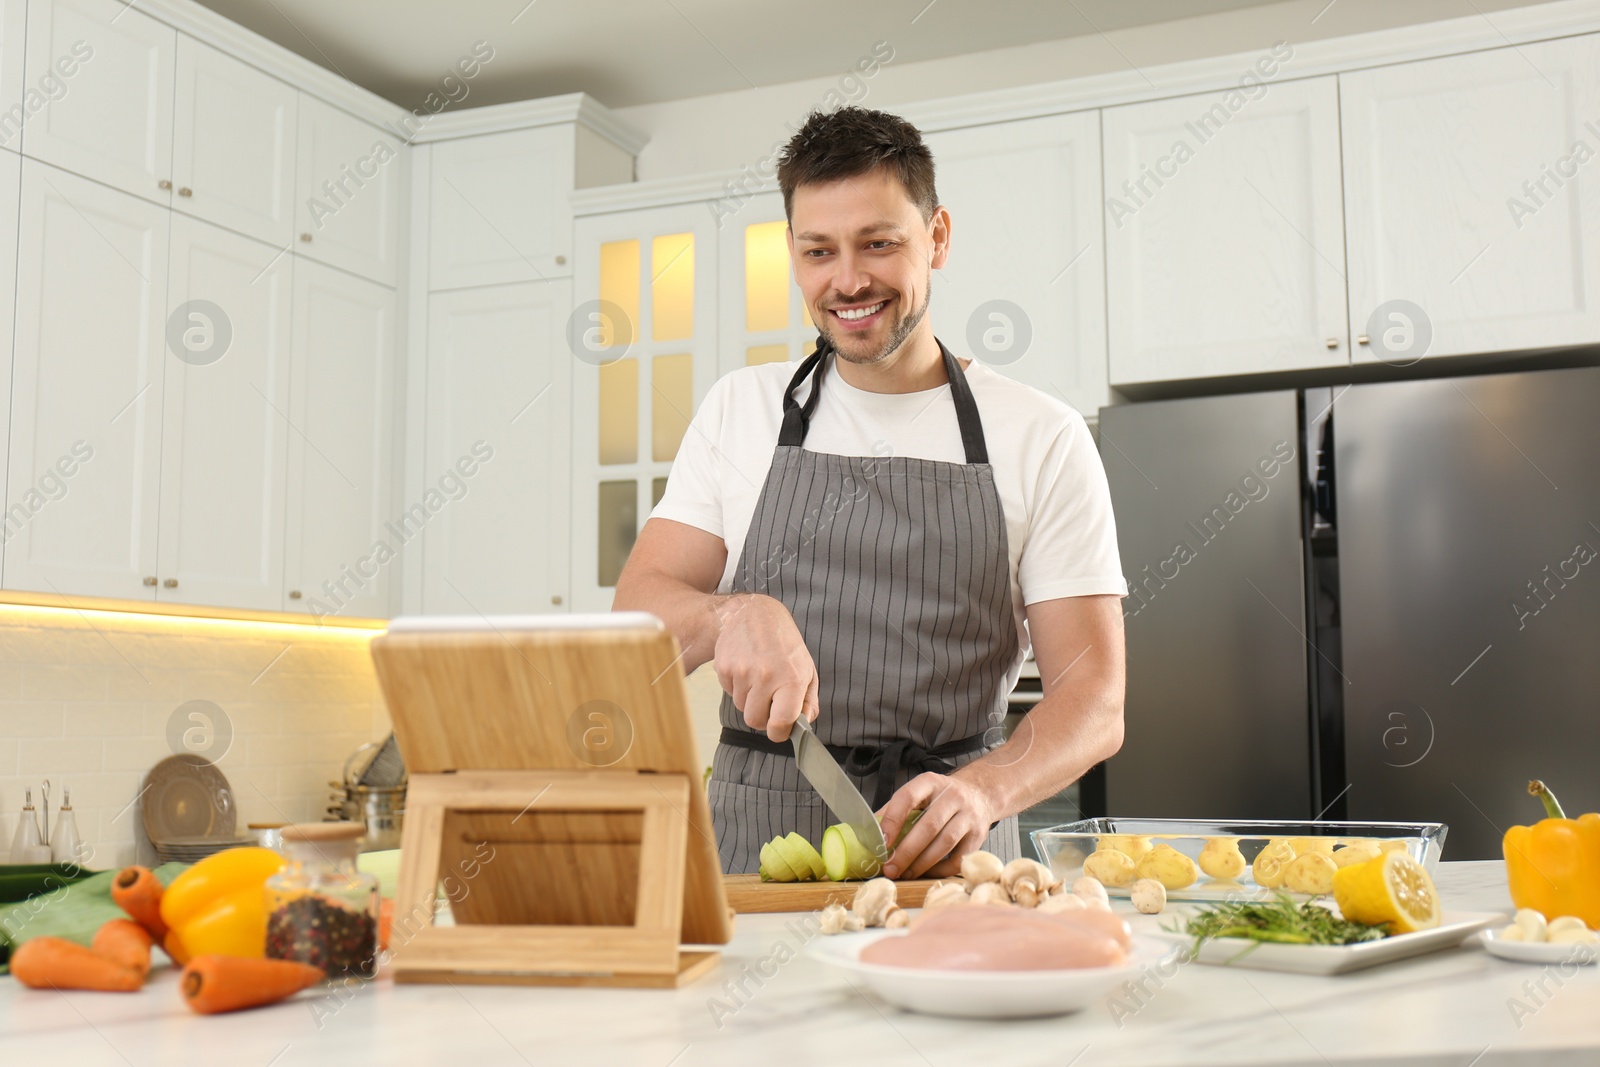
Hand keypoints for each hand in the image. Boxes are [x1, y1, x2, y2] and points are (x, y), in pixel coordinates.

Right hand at [712, 594, 818, 741]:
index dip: (779, 732)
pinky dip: (737, 687)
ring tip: (759, 677)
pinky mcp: (724, 667)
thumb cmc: (785, 645)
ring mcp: (742, 671)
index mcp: (791, 678)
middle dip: (762, 717)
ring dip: (749, 699)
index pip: (780, 723)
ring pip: (741, 707)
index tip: (779, 729)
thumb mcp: (806, 669)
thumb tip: (803, 725)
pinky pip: (729, 692)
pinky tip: (746, 668)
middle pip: (755, 721)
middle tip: (769, 700)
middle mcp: (766, 676)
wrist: (754, 613)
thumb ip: (808, 701)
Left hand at [878, 772, 997, 878]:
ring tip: (904, 874)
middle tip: (889, 868)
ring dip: (921, 863)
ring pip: (945, 843)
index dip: (893, 820)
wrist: (979, 795)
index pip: (908, 797)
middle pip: (929, 826)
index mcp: (930, 782)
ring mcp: (969, 815)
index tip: (881, 842)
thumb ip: (895, 810)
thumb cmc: (940, 799)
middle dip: (906, 851)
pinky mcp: (979, 835)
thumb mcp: (919, 794)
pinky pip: (958, 858)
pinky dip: (940, 869)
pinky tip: (926, 873)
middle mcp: (952, 796)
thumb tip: (869, 833)